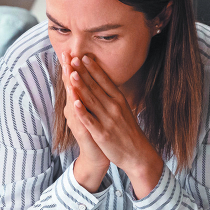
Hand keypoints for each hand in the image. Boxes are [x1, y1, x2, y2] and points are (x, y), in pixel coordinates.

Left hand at [69, 54, 164, 198]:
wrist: (138, 154)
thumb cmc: (128, 131)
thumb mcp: (124, 109)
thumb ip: (113, 96)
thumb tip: (103, 82)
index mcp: (119, 99)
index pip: (104, 80)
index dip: (92, 68)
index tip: (82, 56)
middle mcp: (114, 107)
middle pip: (95, 87)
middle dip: (82, 72)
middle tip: (71, 58)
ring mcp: (108, 120)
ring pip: (92, 100)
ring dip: (81, 86)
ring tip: (71, 73)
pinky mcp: (103, 134)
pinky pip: (91, 121)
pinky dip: (83, 111)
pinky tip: (74, 103)